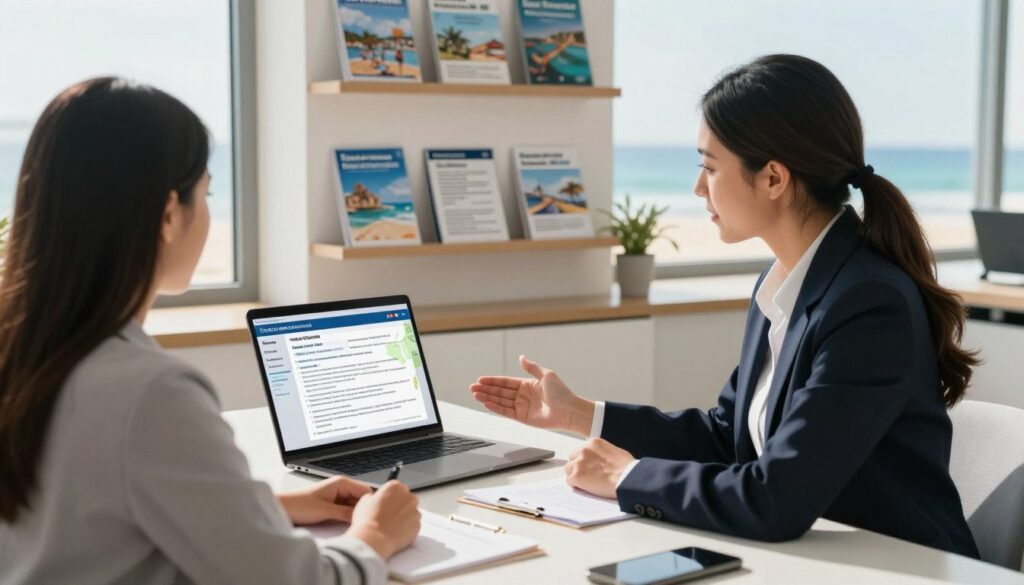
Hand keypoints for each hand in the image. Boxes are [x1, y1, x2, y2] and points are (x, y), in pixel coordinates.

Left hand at [277, 476, 371, 525]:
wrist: (283, 508)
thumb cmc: (299, 505)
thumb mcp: (325, 511)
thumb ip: (345, 513)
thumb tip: (362, 517)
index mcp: (341, 483)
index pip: (366, 491)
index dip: (370, 504)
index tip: (371, 516)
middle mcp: (341, 487)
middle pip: (361, 499)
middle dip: (363, 510)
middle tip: (363, 523)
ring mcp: (337, 496)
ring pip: (355, 505)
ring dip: (355, 514)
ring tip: (355, 525)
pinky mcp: (333, 504)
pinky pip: (347, 510)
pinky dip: (348, 517)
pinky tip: (347, 524)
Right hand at [348, 481, 420, 559]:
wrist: (374, 539)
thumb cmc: (368, 521)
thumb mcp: (364, 501)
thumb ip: (374, 496)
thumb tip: (376, 499)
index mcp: (396, 487)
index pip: (396, 488)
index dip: (389, 497)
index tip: (385, 504)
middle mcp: (409, 497)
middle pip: (406, 499)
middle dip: (399, 506)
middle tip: (387, 516)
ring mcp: (415, 512)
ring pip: (411, 513)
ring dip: (404, 517)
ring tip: (390, 526)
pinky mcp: (418, 525)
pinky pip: (413, 525)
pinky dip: (407, 529)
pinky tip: (395, 533)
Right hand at [469, 355, 595, 435]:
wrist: (570, 410)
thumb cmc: (561, 392)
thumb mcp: (546, 375)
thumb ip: (531, 367)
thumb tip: (521, 357)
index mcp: (527, 384)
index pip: (506, 382)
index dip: (493, 381)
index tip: (480, 380)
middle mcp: (523, 396)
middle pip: (500, 392)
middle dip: (486, 390)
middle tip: (472, 388)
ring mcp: (522, 407)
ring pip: (501, 401)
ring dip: (487, 398)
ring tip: (475, 395)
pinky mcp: (523, 418)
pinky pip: (506, 412)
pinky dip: (495, 408)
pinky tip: (486, 403)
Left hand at [564, 438, 635, 498]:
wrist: (627, 478)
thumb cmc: (627, 467)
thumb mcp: (614, 452)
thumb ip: (602, 453)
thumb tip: (599, 460)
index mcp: (593, 443)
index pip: (581, 450)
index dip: (584, 460)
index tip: (588, 466)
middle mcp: (584, 450)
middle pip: (572, 458)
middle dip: (577, 466)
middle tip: (585, 475)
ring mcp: (579, 463)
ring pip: (568, 469)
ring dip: (575, 475)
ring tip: (586, 483)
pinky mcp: (576, 476)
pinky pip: (569, 481)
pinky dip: (576, 485)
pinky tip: (585, 488)